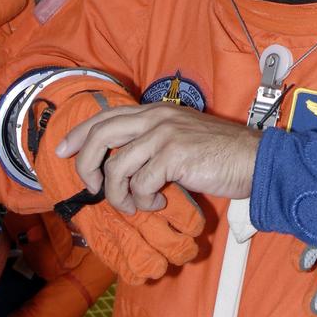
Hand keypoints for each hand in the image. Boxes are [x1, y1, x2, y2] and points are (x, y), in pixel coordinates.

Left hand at [58, 103, 258, 214]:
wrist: (254, 159)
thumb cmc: (220, 154)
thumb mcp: (181, 138)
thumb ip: (153, 142)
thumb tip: (122, 165)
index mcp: (156, 112)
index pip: (106, 116)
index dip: (79, 134)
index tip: (61, 150)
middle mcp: (156, 118)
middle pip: (101, 135)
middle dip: (86, 165)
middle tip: (93, 187)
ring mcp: (164, 135)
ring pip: (116, 168)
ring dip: (119, 195)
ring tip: (137, 204)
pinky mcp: (173, 156)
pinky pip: (139, 185)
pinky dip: (144, 201)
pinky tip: (158, 202)